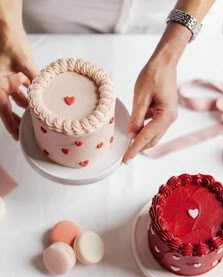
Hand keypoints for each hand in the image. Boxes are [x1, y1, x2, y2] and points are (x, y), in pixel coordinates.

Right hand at [0, 24, 37, 139]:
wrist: (6, 23)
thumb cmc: (9, 41)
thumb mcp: (24, 64)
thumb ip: (35, 81)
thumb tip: (47, 96)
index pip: (4, 111)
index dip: (11, 125)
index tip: (18, 137)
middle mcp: (0, 84)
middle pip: (9, 108)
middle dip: (19, 119)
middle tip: (28, 131)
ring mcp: (7, 79)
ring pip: (17, 98)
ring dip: (27, 107)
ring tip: (37, 118)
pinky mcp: (14, 72)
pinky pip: (23, 87)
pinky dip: (31, 93)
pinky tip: (40, 100)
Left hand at [123, 57, 177, 162]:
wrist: (165, 61)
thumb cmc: (154, 74)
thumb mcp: (141, 97)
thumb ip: (136, 118)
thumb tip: (132, 135)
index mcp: (165, 116)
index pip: (146, 138)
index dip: (134, 150)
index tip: (125, 160)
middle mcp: (170, 119)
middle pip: (151, 140)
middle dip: (138, 147)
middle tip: (124, 155)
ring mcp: (169, 116)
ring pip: (153, 134)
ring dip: (141, 138)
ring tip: (127, 142)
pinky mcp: (165, 112)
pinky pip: (153, 126)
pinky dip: (143, 128)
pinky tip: (135, 125)